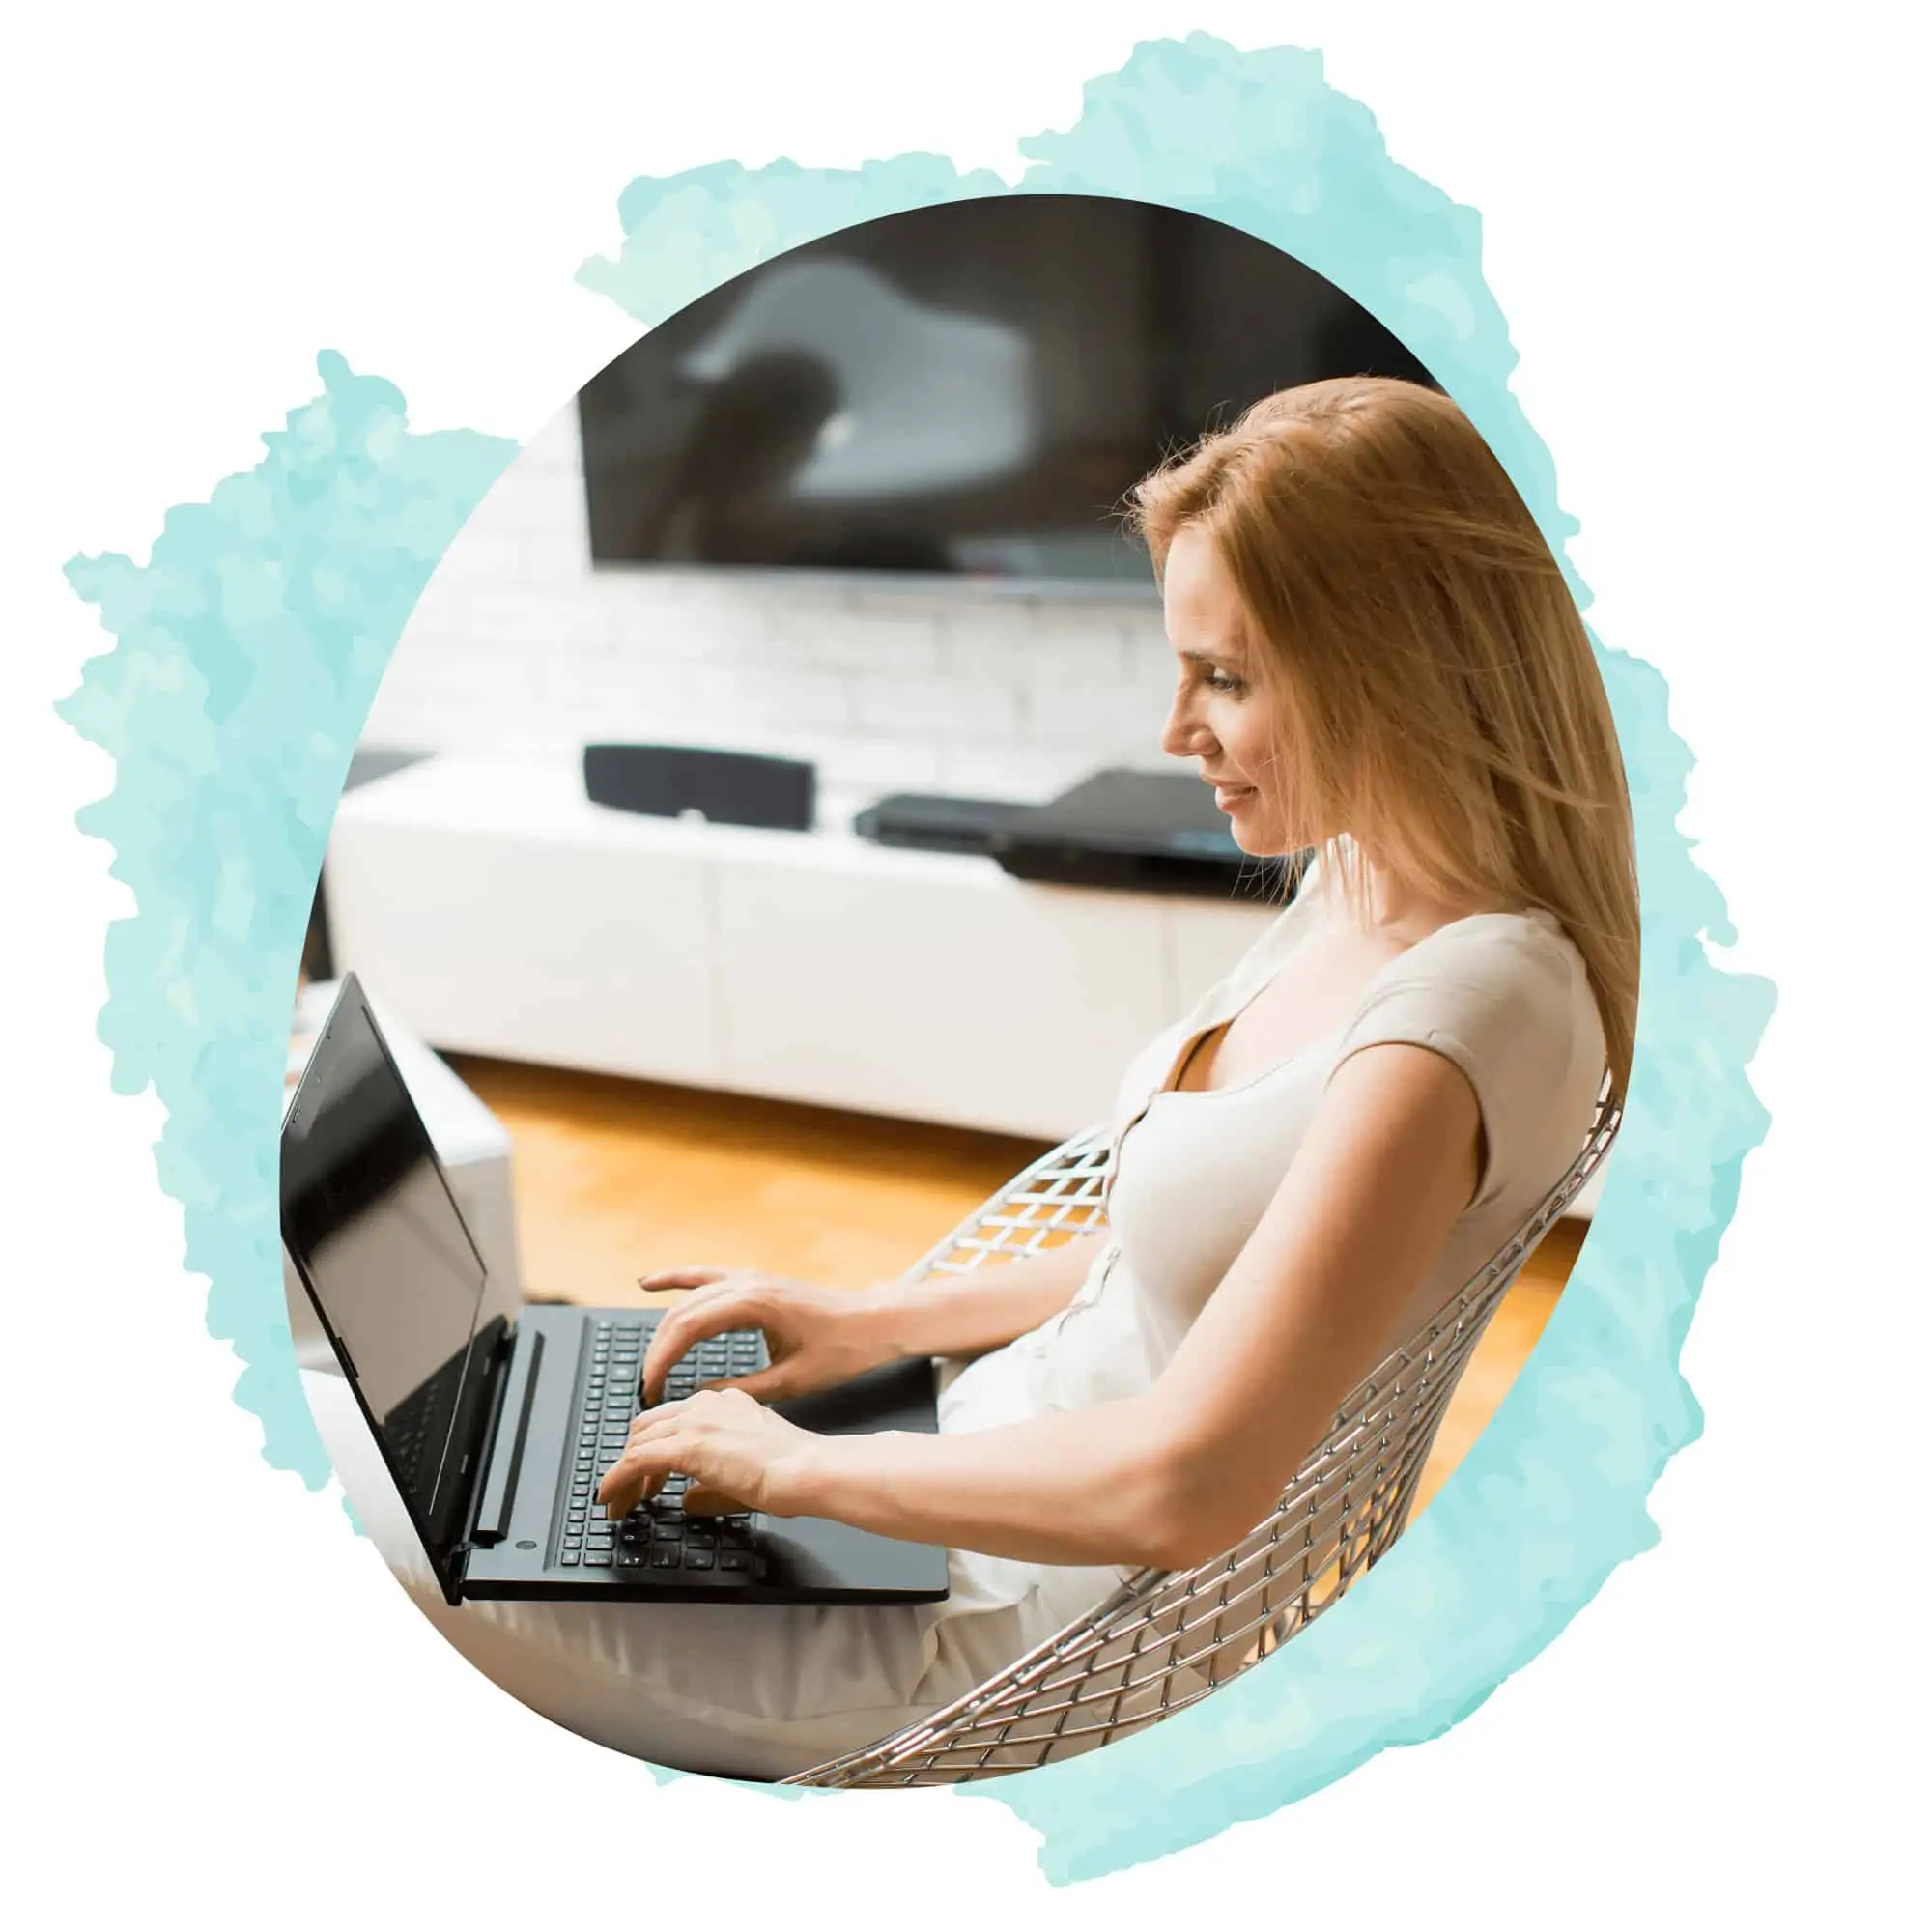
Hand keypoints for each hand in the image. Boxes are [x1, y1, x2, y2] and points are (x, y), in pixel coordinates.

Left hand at [595, 1387, 816, 1518]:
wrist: (806, 1469)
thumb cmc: (794, 1472)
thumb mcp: (748, 1472)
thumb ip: (712, 1484)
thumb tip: (687, 1501)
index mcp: (726, 1403)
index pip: (674, 1419)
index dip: (656, 1449)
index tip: (651, 1477)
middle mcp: (707, 1404)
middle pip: (648, 1426)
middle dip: (635, 1459)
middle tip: (633, 1492)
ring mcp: (695, 1421)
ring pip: (637, 1443)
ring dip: (623, 1475)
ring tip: (620, 1503)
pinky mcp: (685, 1445)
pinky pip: (634, 1462)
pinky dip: (616, 1482)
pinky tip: (611, 1500)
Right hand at [634, 1266, 896, 1405]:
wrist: (873, 1322)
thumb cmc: (842, 1351)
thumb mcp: (792, 1381)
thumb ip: (742, 1390)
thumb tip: (697, 1399)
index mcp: (754, 1304)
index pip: (688, 1328)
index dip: (662, 1360)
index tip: (652, 1389)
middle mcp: (747, 1283)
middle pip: (681, 1313)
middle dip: (658, 1350)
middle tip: (649, 1387)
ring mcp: (749, 1277)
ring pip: (689, 1297)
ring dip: (665, 1327)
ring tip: (649, 1361)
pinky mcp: (754, 1280)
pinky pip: (705, 1276)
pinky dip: (676, 1279)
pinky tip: (649, 1283)